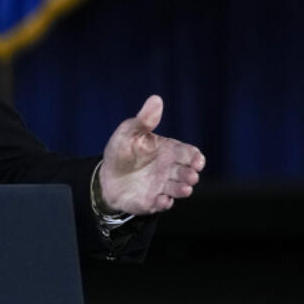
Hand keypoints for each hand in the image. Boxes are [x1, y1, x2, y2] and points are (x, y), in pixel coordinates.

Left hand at [99, 96, 204, 215]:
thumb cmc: (122, 150)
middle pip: (188, 173)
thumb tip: (156, 99)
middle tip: (190, 175)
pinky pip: (162, 204)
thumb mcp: (130, 131)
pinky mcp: (153, 201)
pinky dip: (164, 203)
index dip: (195, 158)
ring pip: (180, 190)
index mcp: (170, 151)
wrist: (106, 176)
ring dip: (183, 190)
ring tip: (183, 189)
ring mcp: (164, 186)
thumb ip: (145, 120)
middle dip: (191, 175)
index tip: (196, 160)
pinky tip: (162, 200)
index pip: (190, 154)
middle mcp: (171, 170)